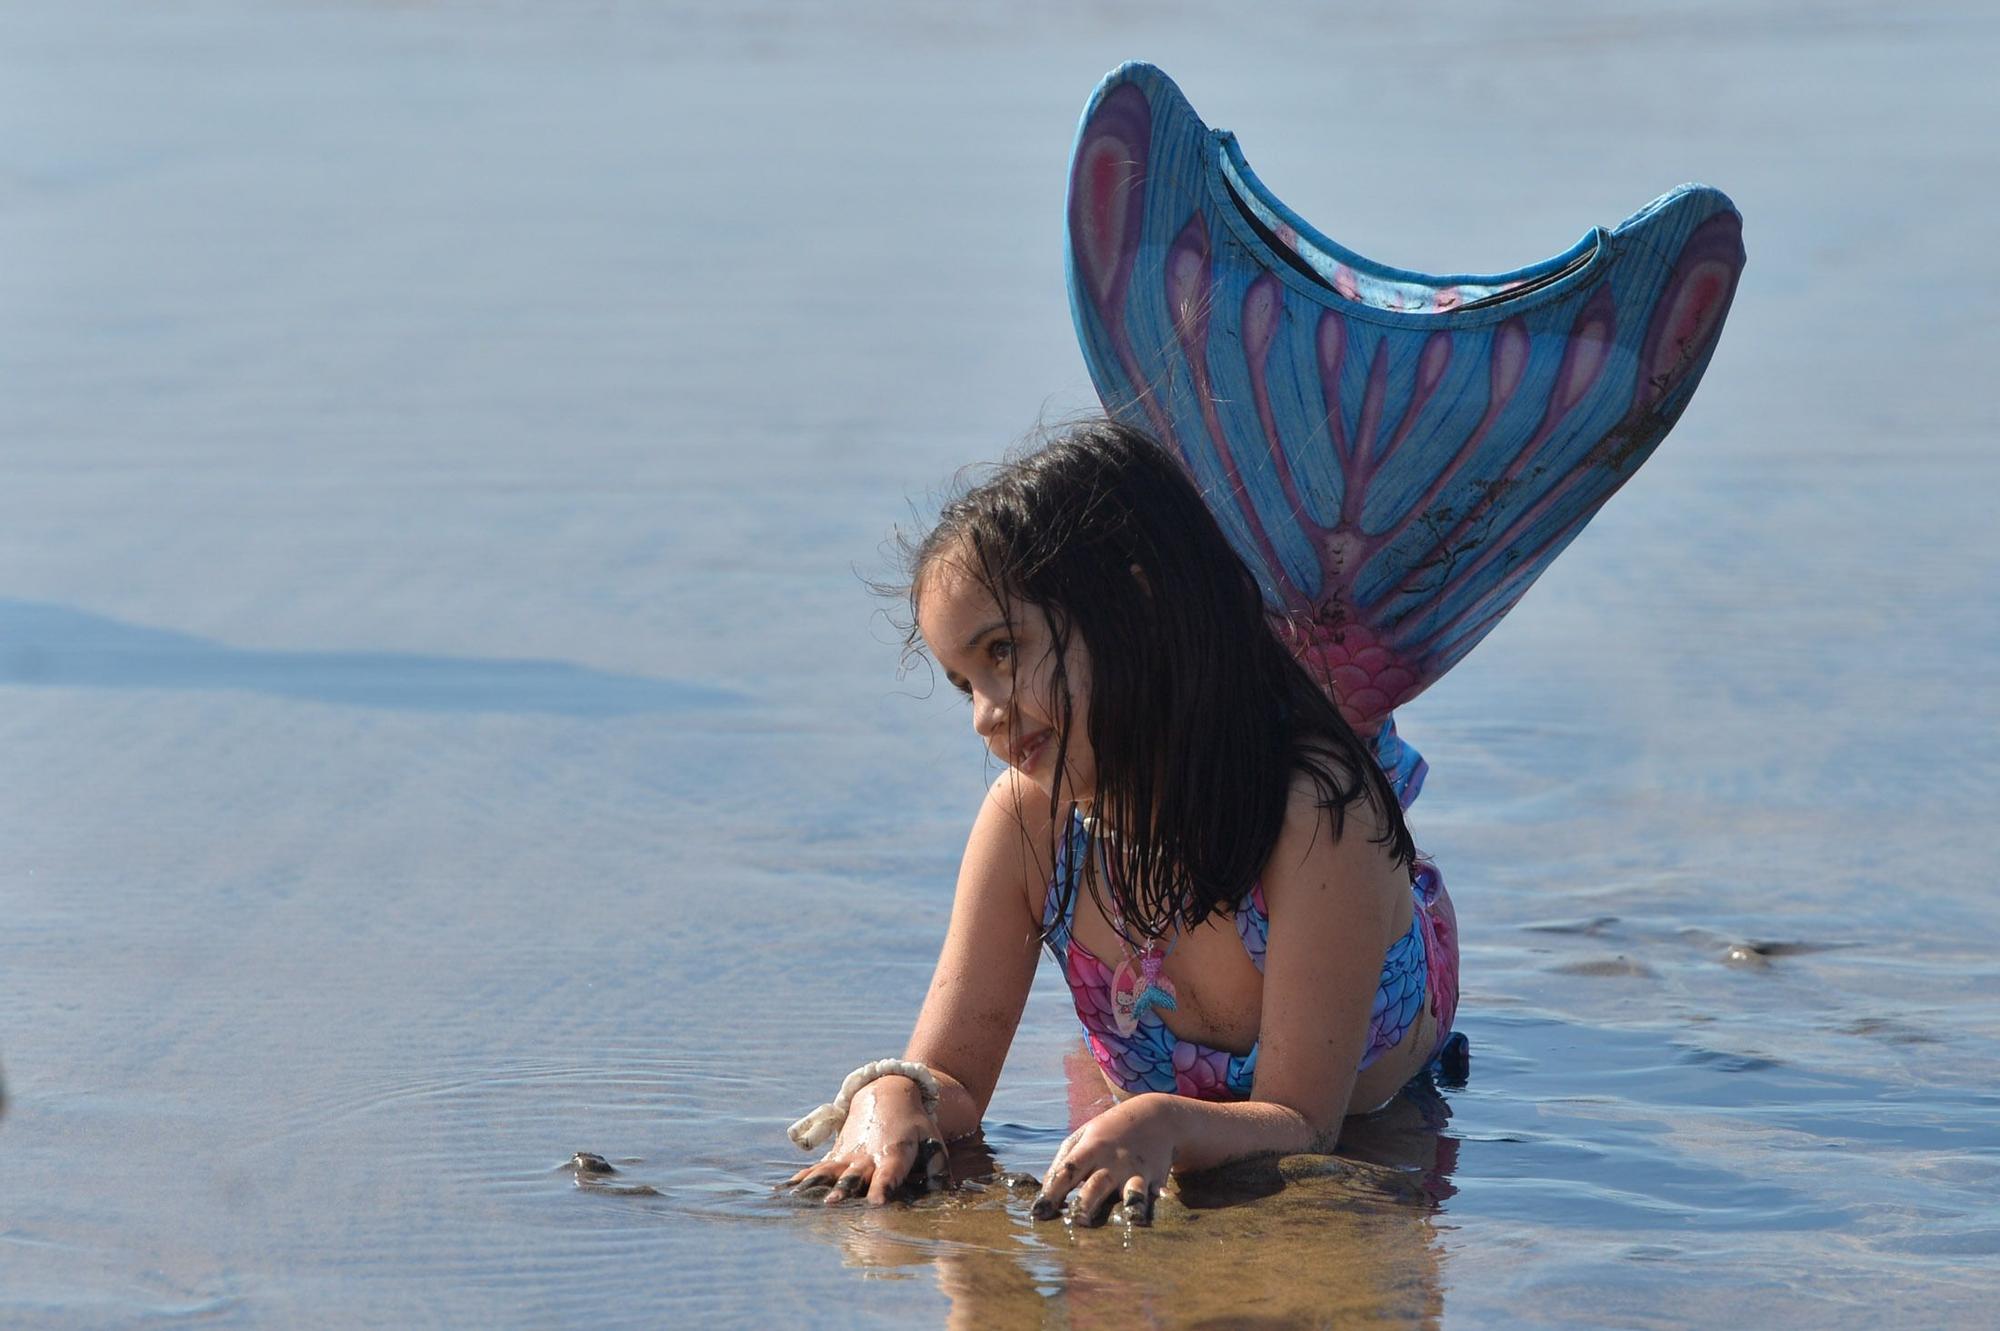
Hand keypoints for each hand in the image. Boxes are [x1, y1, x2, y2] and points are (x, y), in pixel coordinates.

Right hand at [784, 1076, 947, 1204]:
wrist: (890, 1093)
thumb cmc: (917, 1125)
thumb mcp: (934, 1142)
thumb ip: (937, 1168)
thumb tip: (946, 1194)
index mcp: (894, 1153)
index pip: (889, 1174)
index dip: (883, 1188)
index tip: (877, 1204)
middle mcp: (867, 1155)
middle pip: (854, 1175)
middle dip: (843, 1191)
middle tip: (831, 1205)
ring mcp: (849, 1155)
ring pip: (830, 1171)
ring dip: (816, 1185)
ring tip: (800, 1199)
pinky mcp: (837, 1154)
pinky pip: (817, 1167)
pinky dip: (801, 1178)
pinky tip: (784, 1191)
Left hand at [1031, 1094, 1176, 1226]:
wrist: (1157, 1117)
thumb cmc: (1111, 1133)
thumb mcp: (1084, 1137)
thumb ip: (1063, 1162)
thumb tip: (1044, 1192)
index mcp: (1091, 1149)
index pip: (1067, 1172)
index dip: (1051, 1192)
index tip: (1038, 1213)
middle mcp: (1113, 1162)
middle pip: (1097, 1185)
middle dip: (1087, 1203)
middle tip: (1076, 1222)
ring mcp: (1137, 1172)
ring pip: (1132, 1193)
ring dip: (1129, 1208)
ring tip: (1129, 1222)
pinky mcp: (1157, 1181)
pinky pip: (1158, 1197)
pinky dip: (1162, 1202)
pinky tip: (1165, 1206)